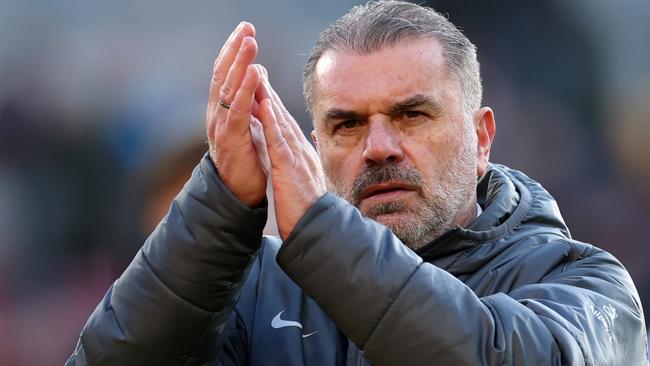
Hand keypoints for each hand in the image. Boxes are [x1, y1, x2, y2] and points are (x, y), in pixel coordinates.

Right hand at [206, 22, 266, 207]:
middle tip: (246, 27)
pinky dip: (245, 90)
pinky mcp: (231, 139)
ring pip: (228, 88)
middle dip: (235, 49)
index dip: (234, 50)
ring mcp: (221, 125)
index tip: (245, 29)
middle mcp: (217, 113)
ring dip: (239, 62)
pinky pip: (238, 110)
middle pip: (223, 74)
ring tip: (250, 41)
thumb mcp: (248, 124)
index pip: (226, 73)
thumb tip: (256, 74)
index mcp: (223, 108)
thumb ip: (250, 101)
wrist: (238, 192)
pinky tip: (253, 73)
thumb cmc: (246, 158)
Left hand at [255, 71, 326, 239]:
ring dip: (268, 98)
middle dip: (269, 92)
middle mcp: (301, 152)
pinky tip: (263, 105)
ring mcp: (297, 159)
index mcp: (302, 156)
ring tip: (257, 77)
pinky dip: (270, 122)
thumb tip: (303, 158)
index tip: (263, 87)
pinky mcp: (290, 169)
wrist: (318, 232)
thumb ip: (303, 168)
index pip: (285, 126)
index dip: (274, 104)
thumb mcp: (305, 186)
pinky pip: (278, 141)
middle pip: (282, 117)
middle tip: (258, 69)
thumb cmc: (310, 213)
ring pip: (280, 123)